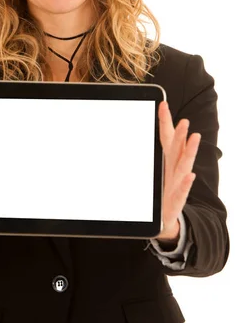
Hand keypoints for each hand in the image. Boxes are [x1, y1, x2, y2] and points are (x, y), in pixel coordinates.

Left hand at [156, 101, 200, 241]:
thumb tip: (128, 135)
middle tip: (184, 119)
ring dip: (190, 151)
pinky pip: (182, 190)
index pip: (165, 137)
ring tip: (194, 137)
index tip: (163, 104)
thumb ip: (145, 153)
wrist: (164, 219)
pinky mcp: (176, 199)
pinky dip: (186, 183)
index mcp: (166, 160)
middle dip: (180, 134)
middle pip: (176, 148)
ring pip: (183, 165)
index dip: (165, 121)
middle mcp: (174, 169)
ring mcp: (177, 183)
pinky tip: (190, 175)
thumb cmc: (159, 191)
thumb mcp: (151, 171)